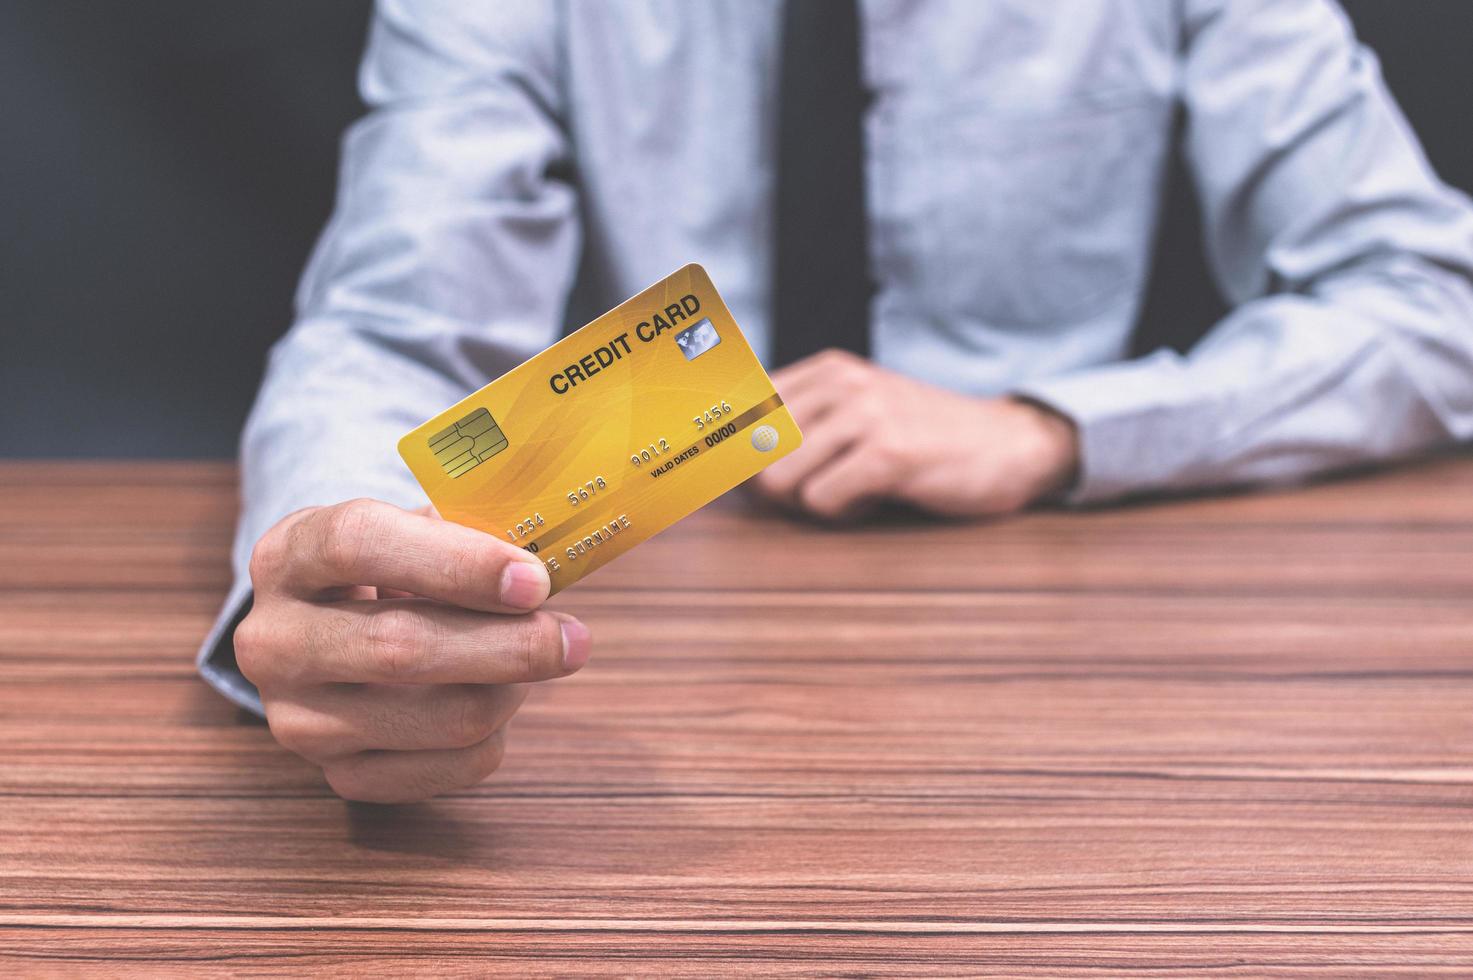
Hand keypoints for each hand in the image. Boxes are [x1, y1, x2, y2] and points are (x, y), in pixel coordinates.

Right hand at [233, 499, 589, 802]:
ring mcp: (298, 717)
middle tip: (572, 638)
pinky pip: (448, 769)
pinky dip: (495, 736)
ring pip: (439, 719)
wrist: (332, 628)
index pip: (359, 545)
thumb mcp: (416, 527)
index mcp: (288, 553)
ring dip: (511, 690)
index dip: (458, 563)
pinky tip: (498, 698)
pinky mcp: (337, 776)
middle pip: (401, 648)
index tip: (533, 580)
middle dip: (508, 644)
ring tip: (535, 657)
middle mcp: (273, 640)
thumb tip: (551, 568)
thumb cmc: (395, 565)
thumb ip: (472, 535)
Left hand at [751, 350, 1078, 520]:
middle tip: (821, 487)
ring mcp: (865, 413)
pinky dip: (843, 513)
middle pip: (750, 453)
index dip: (723, 451)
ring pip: (778, 480)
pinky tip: (876, 497)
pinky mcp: (888, 452)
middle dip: (774, 486)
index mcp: (825, 370)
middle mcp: (840, 382)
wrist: (1009, 445)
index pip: (736, 407)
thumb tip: (717, 462)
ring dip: (810, 501)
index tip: (725, 474)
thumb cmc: (923, 439)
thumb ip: (796, 425)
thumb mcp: (857, 414)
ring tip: (853, 488)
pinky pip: (821, 501)